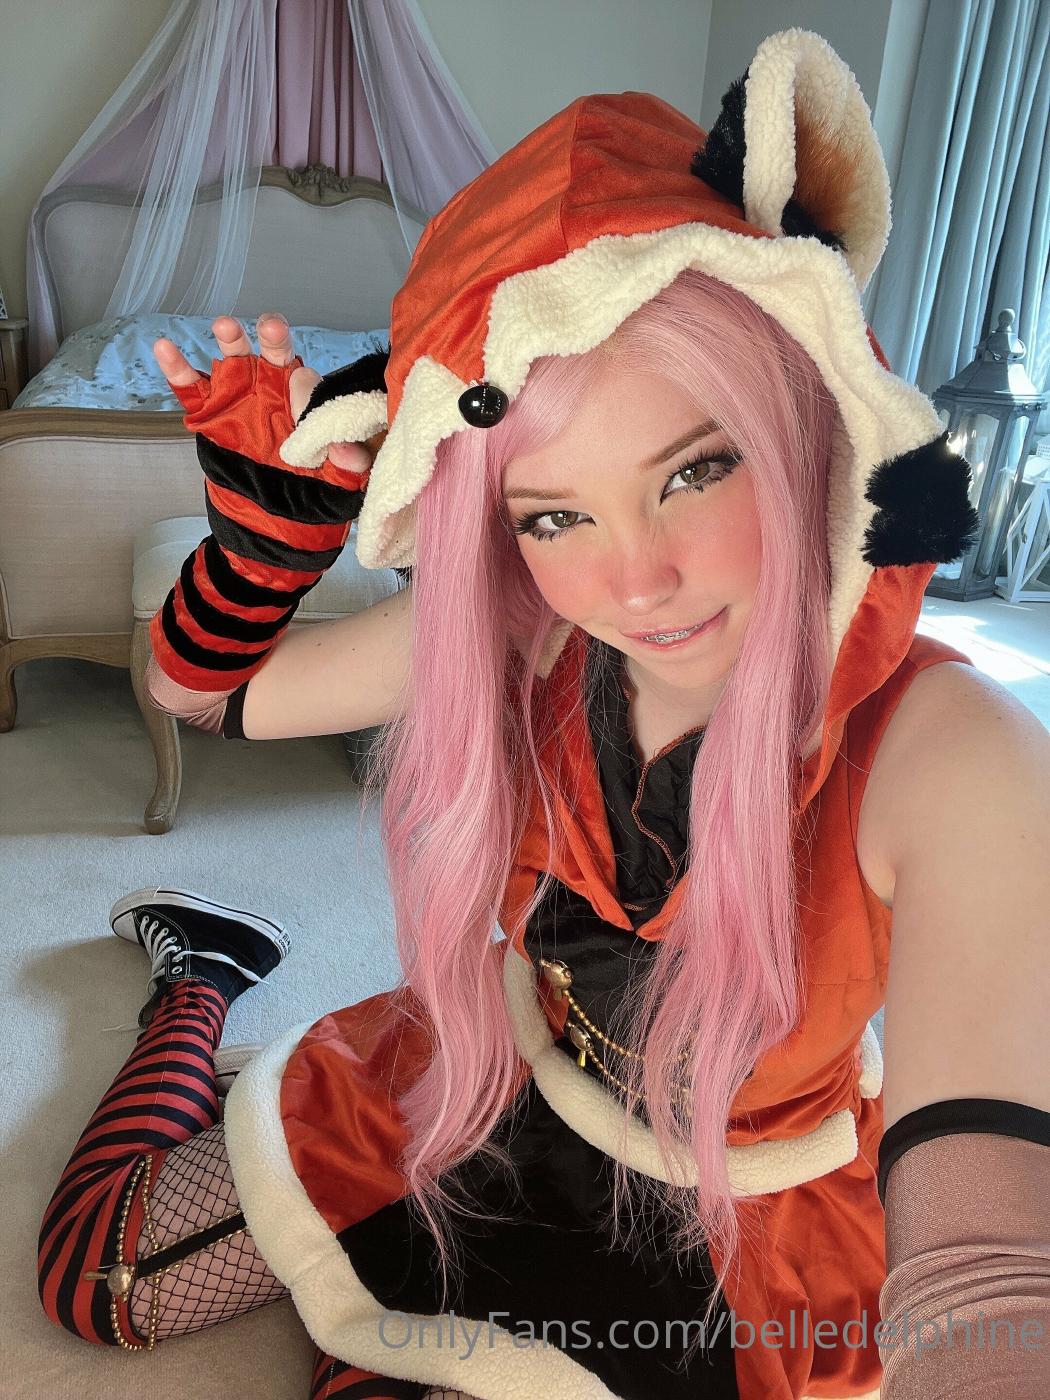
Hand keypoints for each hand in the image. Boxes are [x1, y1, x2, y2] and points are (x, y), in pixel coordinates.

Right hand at [154, 313, 371, 477]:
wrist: (271, 521)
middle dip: (274, 339)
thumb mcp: (339, 484)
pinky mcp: (211, 415)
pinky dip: (178, 369)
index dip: (307, 388)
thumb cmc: (311, 496)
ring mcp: (241, 399)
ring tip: (225, 326)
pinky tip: (165, 347)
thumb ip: (348, 465)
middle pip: (276, 355)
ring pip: (235, 361)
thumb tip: (346, 450)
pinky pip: (192, 389)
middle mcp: (275, 391)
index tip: (302, 390)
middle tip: (271, 328)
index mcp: (308, 402)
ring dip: (231, 341)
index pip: (310, 384)